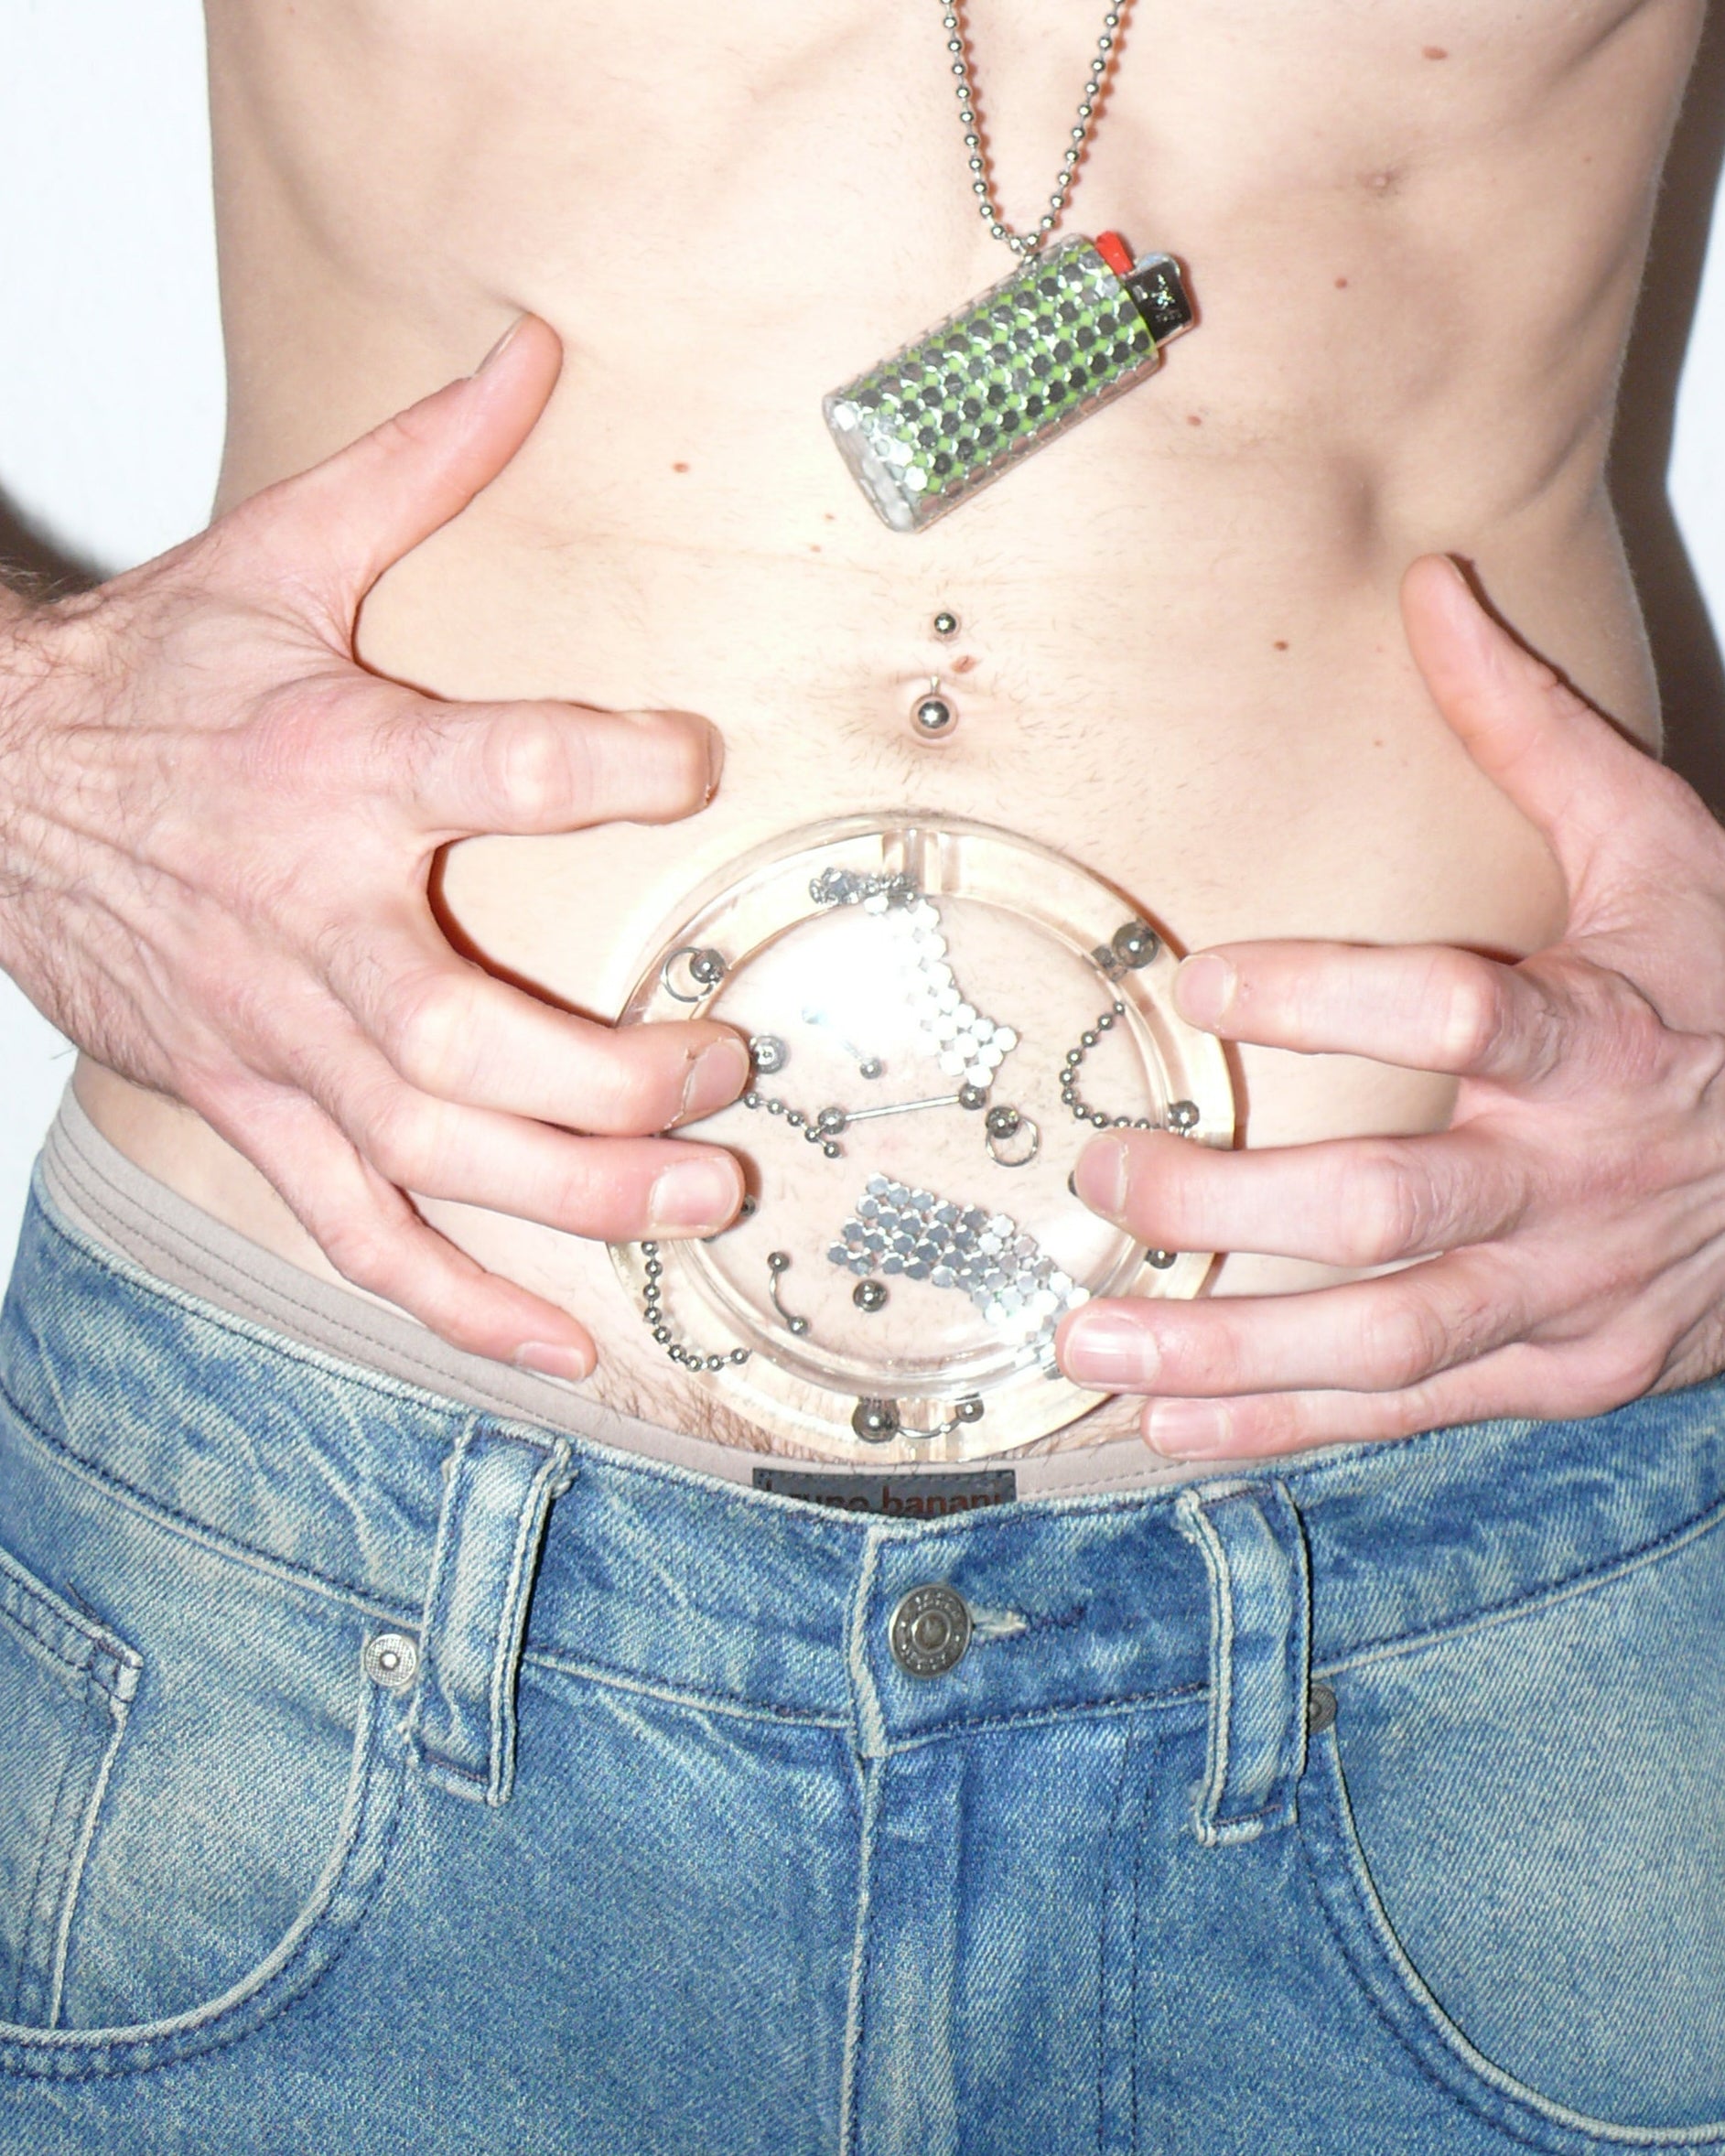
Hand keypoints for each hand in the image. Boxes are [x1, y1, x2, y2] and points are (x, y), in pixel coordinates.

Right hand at [0, 317, 746, 1376]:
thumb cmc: (155, 681)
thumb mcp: (282, 555)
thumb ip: (423, 465)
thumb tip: (528, 347)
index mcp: (336, 769)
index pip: (493, 768)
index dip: (602, 766)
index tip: (689, 758)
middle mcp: (312, 926)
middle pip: (468, 1036)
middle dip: (610, 1072)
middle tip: (724, 1063)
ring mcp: (278, 1040)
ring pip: (428, 1156)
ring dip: (570, 1197)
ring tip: (696, 1200)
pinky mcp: (254, 1105)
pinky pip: (357, 1229)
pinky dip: (456, 1299)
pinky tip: (555, 1340)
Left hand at [1058, 555, 1724, 1456]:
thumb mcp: (1660, 849)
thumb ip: (1530, 730)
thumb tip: (1434, 585)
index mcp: (1607, 1034)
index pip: (1462, 1016)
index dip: (1329, 999)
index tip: (1195, 982)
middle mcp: (1582, 1178)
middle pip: (1398, 1208)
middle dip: (1236, 1205)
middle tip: (1106, 1173)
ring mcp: (1575, 1294)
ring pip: (1390, 1341)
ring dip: (1233, 1351)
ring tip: (1093, 1335)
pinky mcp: (1565, 1374)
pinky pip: (1413, 1409)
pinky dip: (1290, 1425)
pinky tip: (1171, 1423)